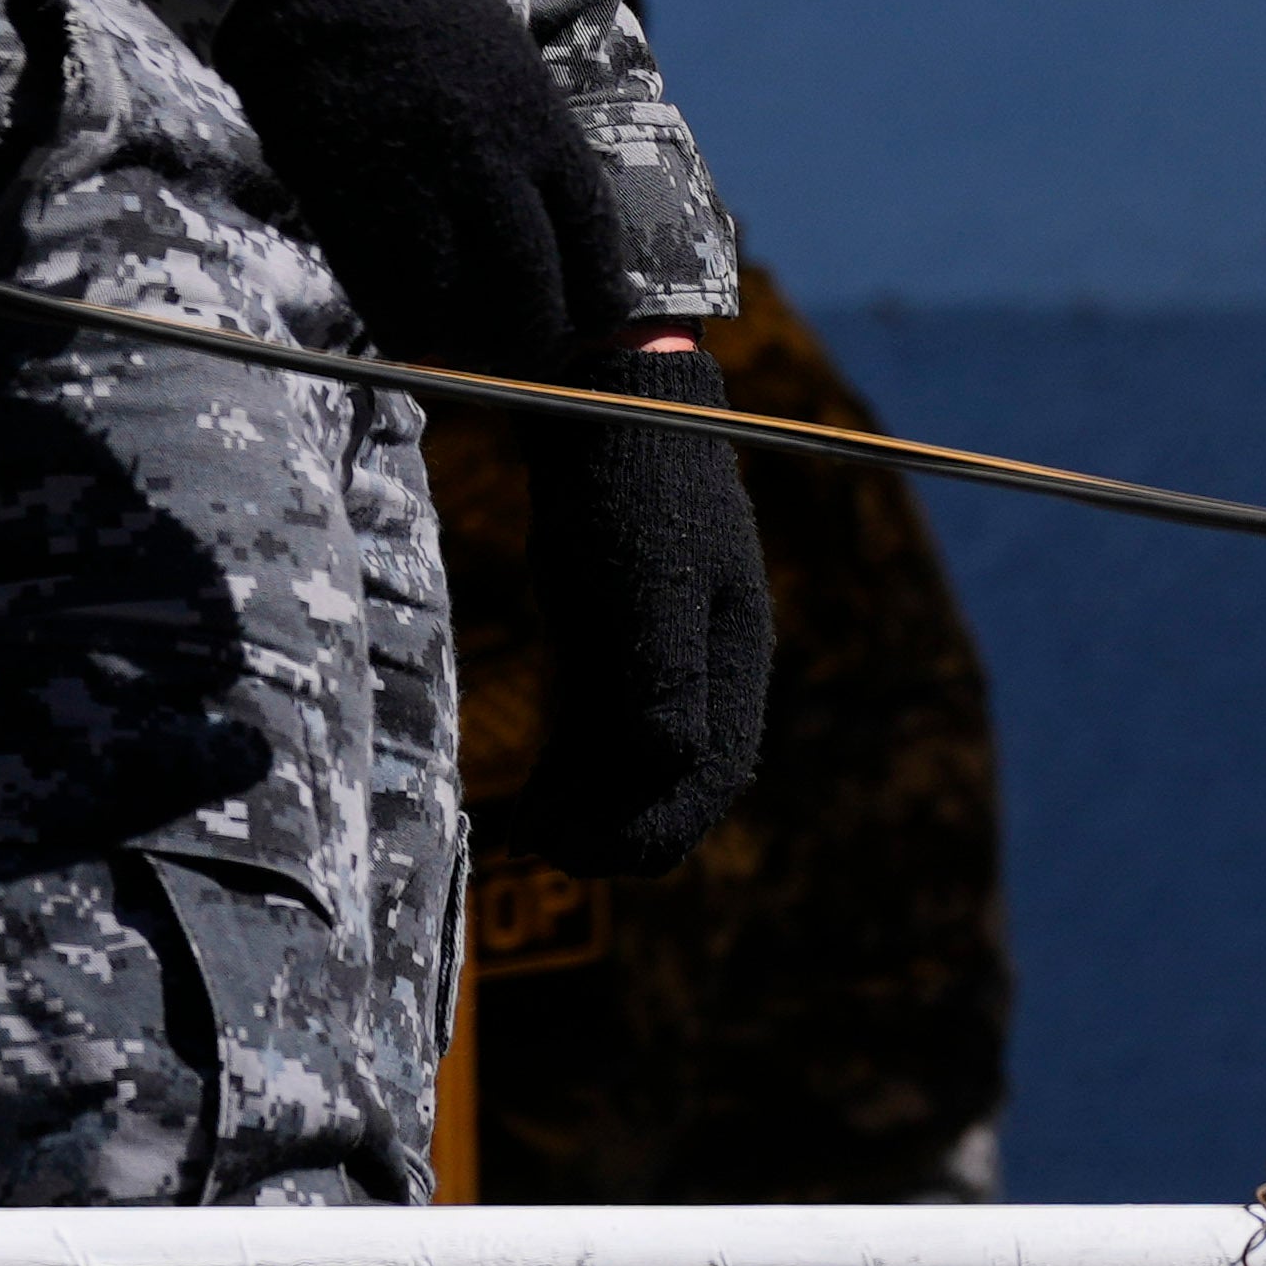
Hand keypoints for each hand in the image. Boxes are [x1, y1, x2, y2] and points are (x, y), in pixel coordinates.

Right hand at [211, 0, 618, 380]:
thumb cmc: (420, 11)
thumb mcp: (509, 67)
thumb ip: (532, 147)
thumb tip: (551, 228)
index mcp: (541, 124)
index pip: (594, 239)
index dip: (598, 296)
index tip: (594, 319)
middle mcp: (488, 165)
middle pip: (531, 294)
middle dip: (536, 341)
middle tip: (530, 359)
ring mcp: (415, 188)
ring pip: (456, 311)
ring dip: (465, 349)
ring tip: (468, 360)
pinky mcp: (347, 203)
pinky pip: (383, 296)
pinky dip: (402, 327)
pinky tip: (409, 333)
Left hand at [506, 329, 770, 880]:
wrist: (605, 405)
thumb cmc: (631, 485)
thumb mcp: (642, 574)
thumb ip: (660, 666)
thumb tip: (673, 758)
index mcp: (734, 655)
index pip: (714, 773)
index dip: (658, 827)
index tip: (592, 860)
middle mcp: (708, 667)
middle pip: (676, 779)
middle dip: (619, 826)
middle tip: (548, 854)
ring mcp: (664, 654)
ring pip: (635, 761)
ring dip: (592, 807)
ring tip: (531, 840)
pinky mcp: (619, 640)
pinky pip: (605, 726)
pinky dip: (575, 771)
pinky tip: (532, 804)